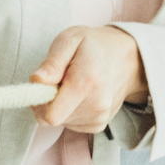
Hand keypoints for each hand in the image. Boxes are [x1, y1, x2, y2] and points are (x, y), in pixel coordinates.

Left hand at [31, 25, 147, 132]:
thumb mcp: (71, 40)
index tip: (43, 86)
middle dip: (48, 102)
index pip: (49, 115)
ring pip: (61, 121)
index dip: (39, 103)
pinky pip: (72, 124)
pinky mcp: (99, 125)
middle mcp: (95, 106)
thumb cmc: (95, 45)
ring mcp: (99, 118)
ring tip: (73, 84)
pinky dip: (70, 110)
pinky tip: (80, 94)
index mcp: (85, 84)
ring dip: (60, 105)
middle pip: (53, 118)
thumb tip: (36, 81)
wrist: (128, 58)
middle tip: (59, 80)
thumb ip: (52, 62)